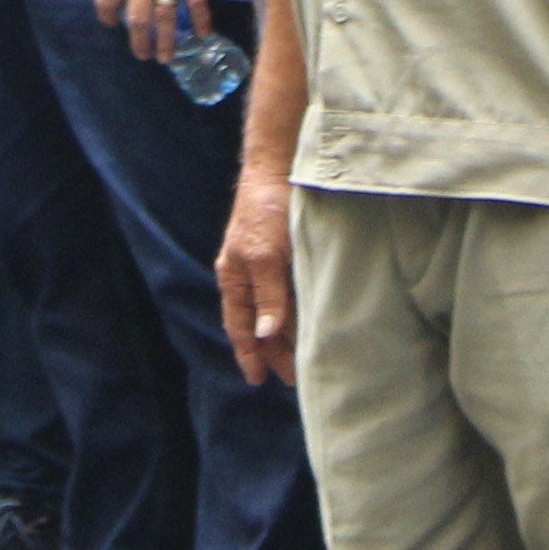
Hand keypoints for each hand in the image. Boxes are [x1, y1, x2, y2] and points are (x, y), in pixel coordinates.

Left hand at [98, 0, 204, 62]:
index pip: (106, 1)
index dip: (106, 16)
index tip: (111, 22)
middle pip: (137, 19)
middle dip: (138, 42)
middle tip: (142, 54)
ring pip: (166, 18)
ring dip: (165, 42)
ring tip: (165, 57)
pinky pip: (195, 2)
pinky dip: (199, 21)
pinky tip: (201, 35)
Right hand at [216, 171, 298, 384]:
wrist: (280, 170)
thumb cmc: (265, 211)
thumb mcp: (265, 256)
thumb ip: (268, 295)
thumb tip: (266, 334)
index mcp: (235, 278)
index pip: (240, 326)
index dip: (249, 354)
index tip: (258, 380)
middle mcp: (250, 276)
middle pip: (261, 324)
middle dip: (274, 351)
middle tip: (293, 378)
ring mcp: (270, 267)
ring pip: (278, 311)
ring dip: (290, 335)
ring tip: (306, 358)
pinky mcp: (289, 257)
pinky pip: (293, 294)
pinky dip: (300, 313)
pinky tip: (313, 325)